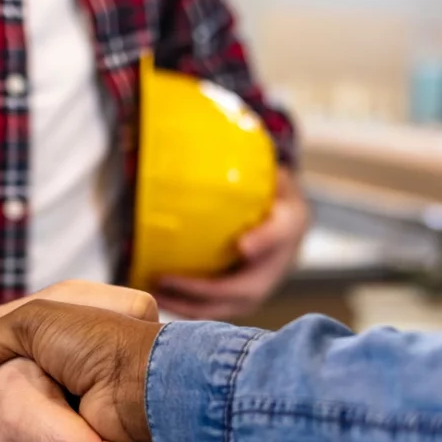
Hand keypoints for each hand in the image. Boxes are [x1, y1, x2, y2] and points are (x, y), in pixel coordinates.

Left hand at [155, 168, 308, 319]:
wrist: (284, 223)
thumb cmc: (267, 190)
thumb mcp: (267, 170)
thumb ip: (248, 161)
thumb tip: (208, 131)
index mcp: (290, 223)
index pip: (282, 233)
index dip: (265, 241)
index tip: (244, 245)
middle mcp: (278, 264)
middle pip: (245, 288)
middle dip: (203, 289)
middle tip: (165, 277)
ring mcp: (260, 288)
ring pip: (225, 306)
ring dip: (186, 304)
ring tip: (150, 291)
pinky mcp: (240, 300)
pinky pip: (212, 310)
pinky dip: (183, 308)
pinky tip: (154, 295)